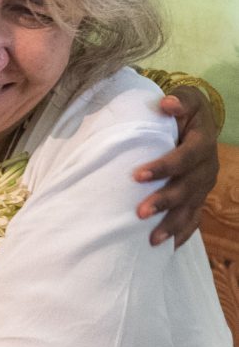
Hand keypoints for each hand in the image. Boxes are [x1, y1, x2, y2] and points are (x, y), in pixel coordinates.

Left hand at [134, 86, 218, 247]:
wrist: (198, 121)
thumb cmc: (184, 110)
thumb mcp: (185, 98)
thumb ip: (178, 100)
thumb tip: (167, 103)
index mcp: (202, 143)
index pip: (185, 157)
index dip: (164, 167)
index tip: (138, 175)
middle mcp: (207, 167)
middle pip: (188, 187)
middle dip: (165, 201)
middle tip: (140, 213)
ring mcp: (204, 185)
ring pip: (192, 208)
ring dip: (173, 224)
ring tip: (152, 240)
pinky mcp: (200, 197)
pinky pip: (194, 218)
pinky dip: (183, 233)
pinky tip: (169, 247)